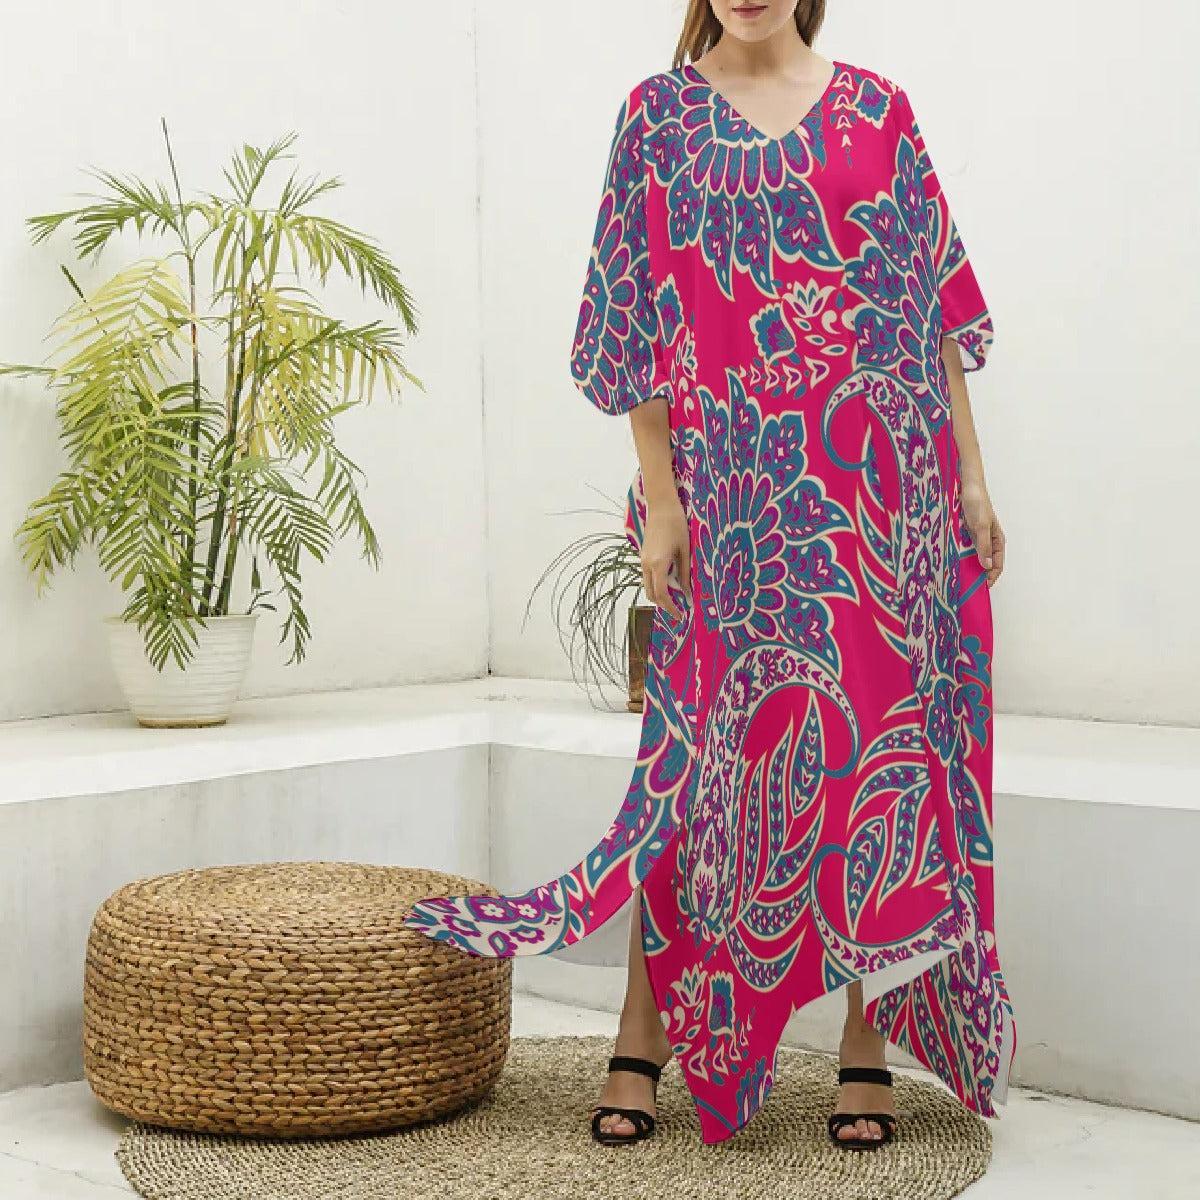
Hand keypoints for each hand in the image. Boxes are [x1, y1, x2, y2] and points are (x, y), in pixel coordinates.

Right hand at [640, 495, 690, 619]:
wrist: (662, 506)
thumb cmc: (677, 525)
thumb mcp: (685, 550)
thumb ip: (684, 573)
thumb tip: (687, 592)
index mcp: (658, 564)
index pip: (661, 594)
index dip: (670, 607)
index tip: (680, 615)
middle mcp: (646, 564)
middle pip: (651, 594)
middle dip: (663, 605)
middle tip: (678, 610)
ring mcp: (642, 560)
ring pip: (647, 586)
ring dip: (659, 595)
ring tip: (675, 598)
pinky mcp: (643, 555)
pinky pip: (647, 576)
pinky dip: (656, 584)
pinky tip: (670, 582)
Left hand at [960, 477, 1004, 586]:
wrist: (968, 488)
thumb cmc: (978, 504)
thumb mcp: (981, 526)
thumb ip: (983, 546)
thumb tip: (987, 566)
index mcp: (997, 540)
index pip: (997, 564)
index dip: (991, 576)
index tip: (982, 587)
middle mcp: (988, 541)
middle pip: (986, 563)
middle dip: (980, 574)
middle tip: (970, 586)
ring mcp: (977, 538)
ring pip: (975, 557)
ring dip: (970, 567)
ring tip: (961, 579)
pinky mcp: (967, 534)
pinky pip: (966, 549)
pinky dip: (962, 557)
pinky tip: (954, 563)